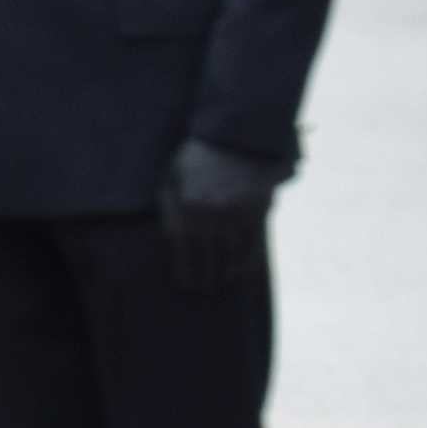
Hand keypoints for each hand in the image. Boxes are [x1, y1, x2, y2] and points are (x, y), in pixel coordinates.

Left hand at [156, 138, 278, 291]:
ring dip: (225, 274)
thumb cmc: (196, 158)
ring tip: (221, 285)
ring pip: (230, 254)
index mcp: (187, 205)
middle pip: (206, 257)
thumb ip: (169, 207)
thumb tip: (169, 239)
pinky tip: (241, 272)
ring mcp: (236, 213)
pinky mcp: (257, 210)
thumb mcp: (171, 177)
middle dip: (204, 278)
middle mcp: (211, 213)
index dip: (184, 270)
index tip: (184, 285)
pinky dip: (247, 261)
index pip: (183, 249)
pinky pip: (253, 243)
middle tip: (203, 292)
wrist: (234, 136)